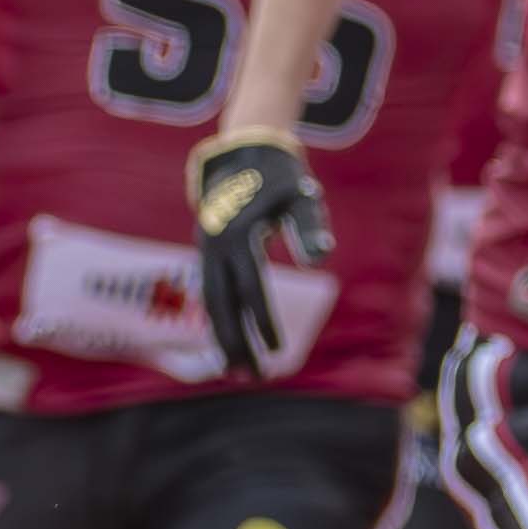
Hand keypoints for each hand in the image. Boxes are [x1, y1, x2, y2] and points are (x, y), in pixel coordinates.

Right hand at [186, 127, 329, 381]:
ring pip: (210, 302)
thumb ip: (310, 225)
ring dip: (222, 338)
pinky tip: (229, 344)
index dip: (264, 321)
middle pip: (222, 304)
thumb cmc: (282, 177)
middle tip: (252, 378)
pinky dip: (218, 319)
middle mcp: (215, 245)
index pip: (252, 288)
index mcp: (239, 234)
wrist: (246, 149)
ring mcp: (206, 249)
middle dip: (235, 343)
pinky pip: (210, 292)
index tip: (278, 352)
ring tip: (237, 372)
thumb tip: (321, 255)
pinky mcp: (207, 251)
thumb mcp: (302, 196)